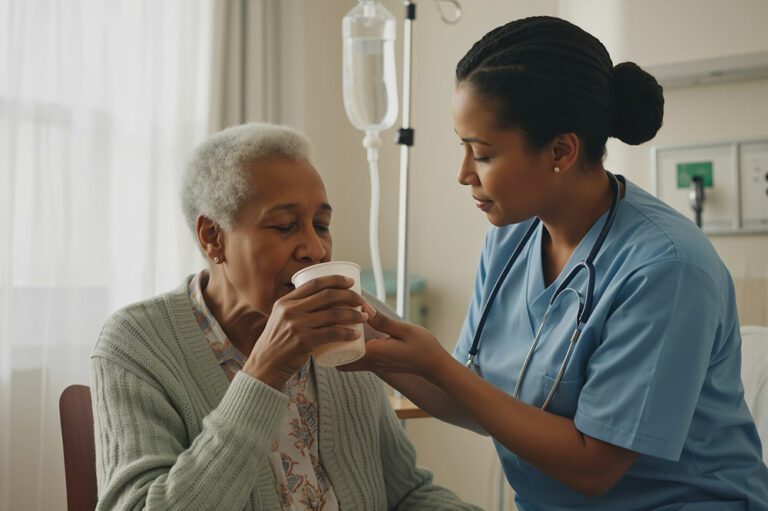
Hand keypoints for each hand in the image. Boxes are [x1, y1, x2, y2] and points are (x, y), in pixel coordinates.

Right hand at [243, 276, 366, 388]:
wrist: (264, 366)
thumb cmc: (277, 343)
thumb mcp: (280, 319)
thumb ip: (295, 309)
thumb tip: (318, 299)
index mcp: (285, 301)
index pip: (314, 283)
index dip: (335, 280)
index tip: (351, 282)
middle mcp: (290, 310)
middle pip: (327, 296)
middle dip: (349, 296)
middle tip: (361, 301)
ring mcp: (297, 325)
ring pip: (333, 314)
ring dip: (353, 314)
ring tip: (364, 316)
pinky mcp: (304, 341)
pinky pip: (332, 334)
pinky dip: (347, 333)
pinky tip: (356, 334)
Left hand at [340, 304, 450, 379]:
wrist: (434, 365)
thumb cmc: (423, 347)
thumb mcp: (405, 330)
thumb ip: (383, 321)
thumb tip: (364, 307)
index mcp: (374, 354)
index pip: (343, 349)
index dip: (334, 335)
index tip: (331, 320)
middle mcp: (371, 363)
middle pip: (339, 360)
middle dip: (331, 344)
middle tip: (330, 325)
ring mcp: (374, 366)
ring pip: (346, 362)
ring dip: (339, 349)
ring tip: (338, 328)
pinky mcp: (378, 365)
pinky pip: (355, 361)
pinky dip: (348, 352)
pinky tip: (351, 335)